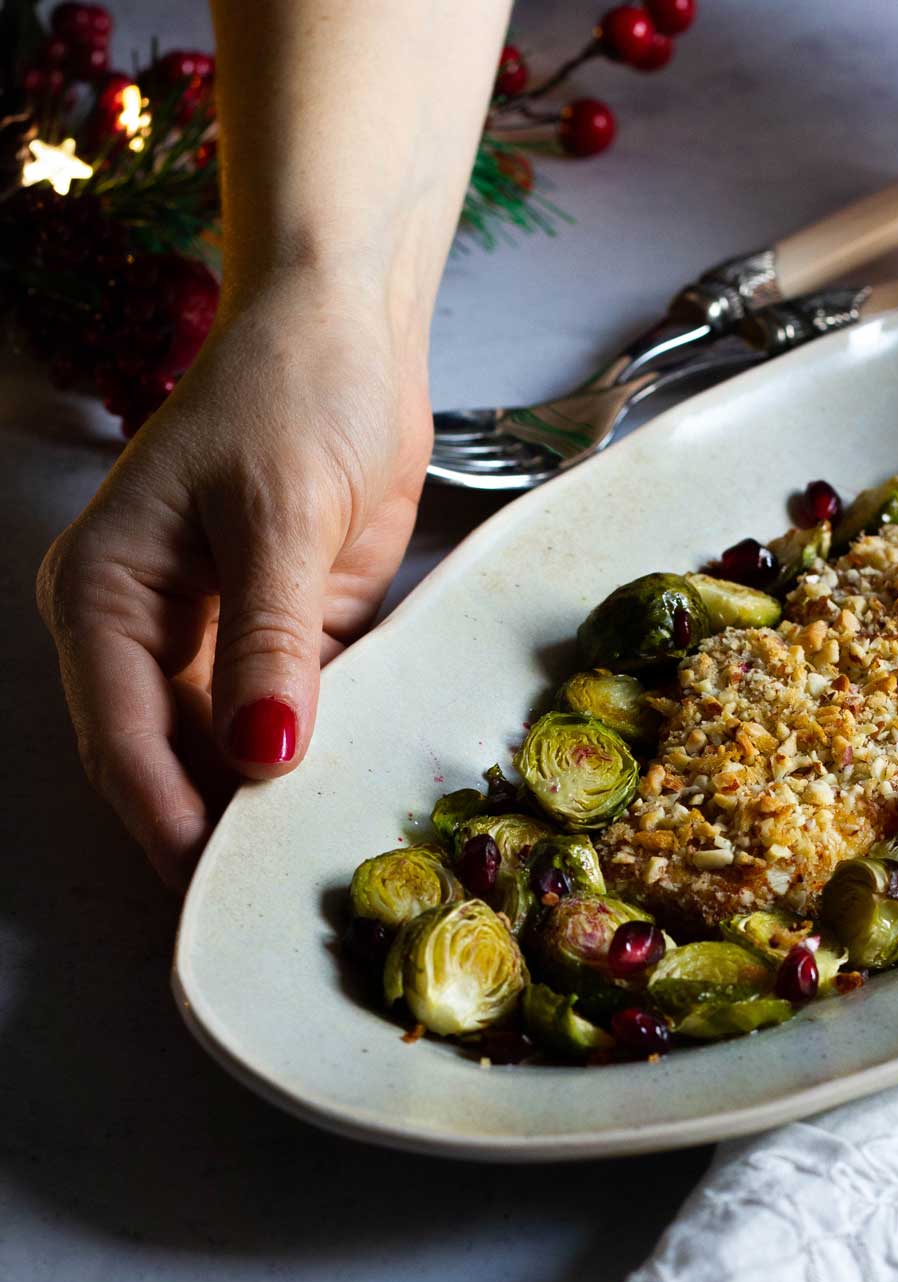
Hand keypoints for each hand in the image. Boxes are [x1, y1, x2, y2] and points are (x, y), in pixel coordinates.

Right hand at [37, 268, 431, 891]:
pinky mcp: (288, 641)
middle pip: (171, 759)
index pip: (122, 733)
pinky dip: (324, 755)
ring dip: (276, 800)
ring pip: (235, 752)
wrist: (349, 335)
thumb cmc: (291, 394)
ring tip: (323, 864)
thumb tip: (262, 754)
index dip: (165, 814)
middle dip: (218, 826)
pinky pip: (299, 718)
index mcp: (107, 596)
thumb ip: (270, 638)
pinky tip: (360, 798)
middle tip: (275, 900)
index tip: (214, 887)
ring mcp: (221, 642)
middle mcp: (150, 632)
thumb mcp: (277, 513)